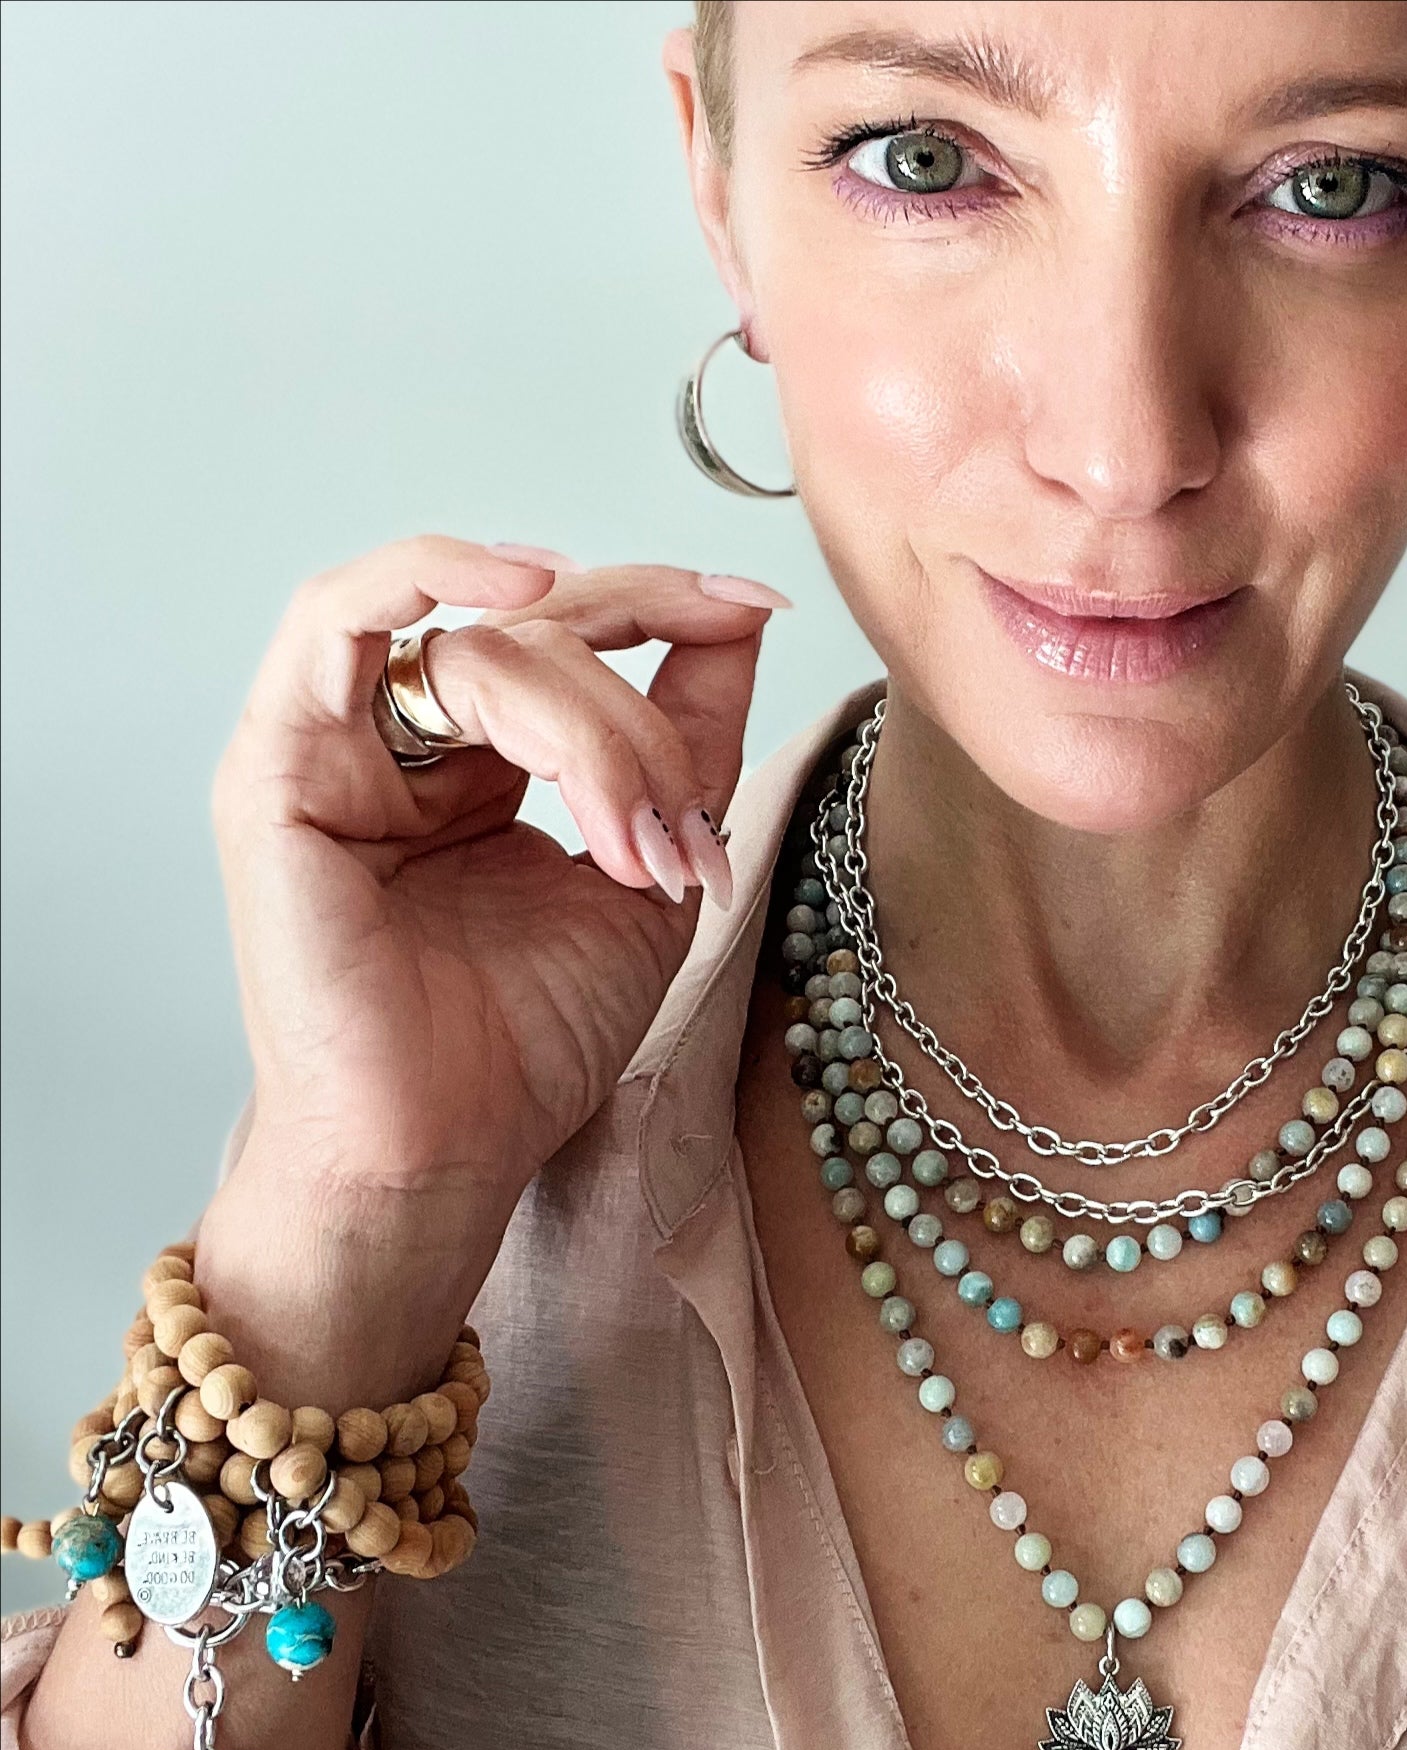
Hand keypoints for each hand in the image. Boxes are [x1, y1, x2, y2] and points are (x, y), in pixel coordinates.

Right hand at [195, 536, 784, 1400]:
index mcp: (484, 768)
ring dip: (583, 726)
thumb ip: (688, 741)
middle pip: (540, 641)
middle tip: (677, 814)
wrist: (445, 1148)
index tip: (753, 604)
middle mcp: (407, 746)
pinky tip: (526, 583)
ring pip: (482, 647)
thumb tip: (737, 620)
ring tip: (622, 832)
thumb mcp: (650, 867)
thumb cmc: (527, 1042)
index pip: (573, 640)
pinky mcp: (281, 767)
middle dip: (637, 716)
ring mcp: (337, 749)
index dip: (665, 608)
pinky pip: (339, 617)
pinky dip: (431, 572)